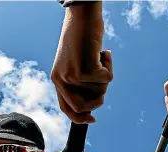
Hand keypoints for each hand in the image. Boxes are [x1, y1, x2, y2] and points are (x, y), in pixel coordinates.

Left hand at [51, 3, 112, 123]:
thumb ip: (79, 81)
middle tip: (103, 82)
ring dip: (106, 77)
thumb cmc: (81, 36)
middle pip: (81, 107)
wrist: (82, 16)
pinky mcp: (84, 69)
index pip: (65, 108)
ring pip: (98, 91)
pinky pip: (106, 79)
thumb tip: (92, 105)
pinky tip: (104, 52)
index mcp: (57, 79)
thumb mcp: (75, 62)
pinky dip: (110, 66)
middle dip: (97, 101)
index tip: (92, 119)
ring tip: (101, 58)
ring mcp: (72, 75)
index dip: (79, 118)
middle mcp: (61, 79)